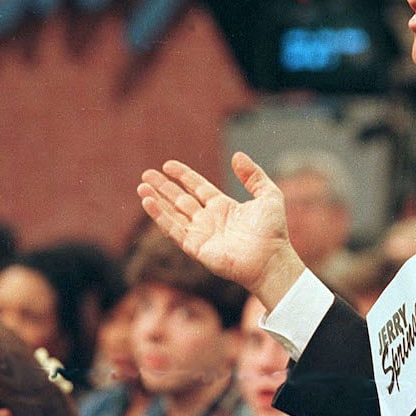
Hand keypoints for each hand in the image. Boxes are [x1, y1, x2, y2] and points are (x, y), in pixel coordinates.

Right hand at [137, 152, 305, 308]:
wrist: (271, 259)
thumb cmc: (273, 231)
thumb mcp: (269, 195)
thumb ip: (253, 175)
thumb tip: (237, 155)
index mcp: (223, 207)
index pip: (197, 187)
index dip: (182, 176)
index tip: (168, 165)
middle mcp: (209, 219)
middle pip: (180, 199)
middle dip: (163, 187)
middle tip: (146, 174)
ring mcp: (201, 234)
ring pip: (173, 213)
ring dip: (156, 200)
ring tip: (142, 187)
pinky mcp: (195, 247)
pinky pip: (173, 229)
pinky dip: (160, 216)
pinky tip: (149, 202)